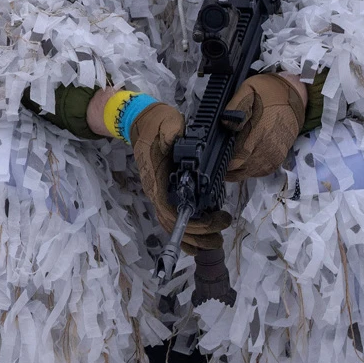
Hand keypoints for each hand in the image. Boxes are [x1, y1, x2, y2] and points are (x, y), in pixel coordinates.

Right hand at [128, 101, 231, 246]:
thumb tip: (179, 139)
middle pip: (171, 223)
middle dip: (197, 234)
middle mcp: (156, 190)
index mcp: (156, 178)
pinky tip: (200, 241)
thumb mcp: (166, 123)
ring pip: (171, 225)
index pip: (168, 210)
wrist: (142, 121)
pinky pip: (173, 218)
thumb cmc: (156, 123)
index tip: (212, 219)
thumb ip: (172, 132)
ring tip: (215, 240)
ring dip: (193, 238)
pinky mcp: (166, 192)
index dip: (189, 222)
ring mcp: (160, 192)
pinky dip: (186, 233)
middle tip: (221, 232)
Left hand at [222, 73, 305, 181]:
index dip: (224, 163)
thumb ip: (235, 107)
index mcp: (259, 132)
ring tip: (228, 163)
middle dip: (228, 168)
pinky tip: (244, 162)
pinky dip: (251, 169)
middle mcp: (268, 147)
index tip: (214, 158)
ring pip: (252, 172)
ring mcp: (276, 153)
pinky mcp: (280, 155)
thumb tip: (227, 124)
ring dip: (239, 170)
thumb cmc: (269, 91)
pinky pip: (263, 170)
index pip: (237, 159)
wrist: (294, 94)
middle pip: (243, 169)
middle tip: (218, 160)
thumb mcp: (248, 90)